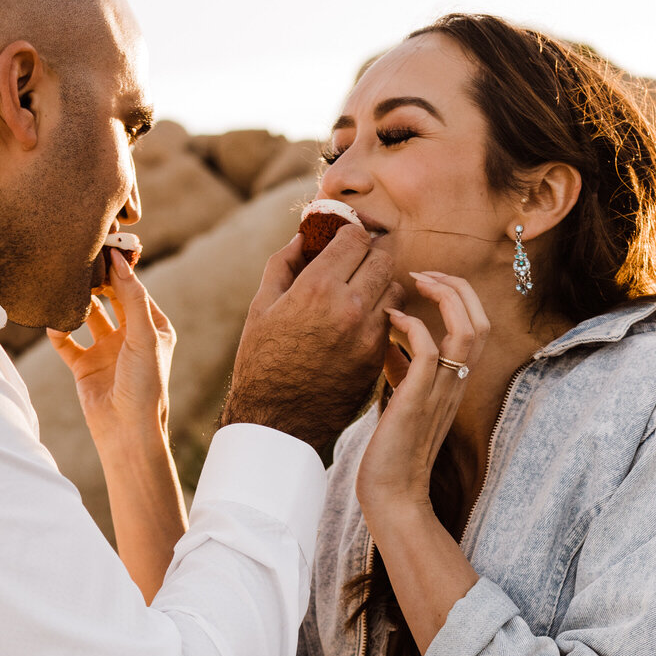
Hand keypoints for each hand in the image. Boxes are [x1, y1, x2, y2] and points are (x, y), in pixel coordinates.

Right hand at [47, 251, 174, 444]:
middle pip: (110, 299)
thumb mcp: (144, 336)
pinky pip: (67, 342)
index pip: (134, 290)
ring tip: (63, 285)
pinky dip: (58, 331)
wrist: (126, 431)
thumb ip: (132, 298)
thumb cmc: (145, 384)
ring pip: (87, 317)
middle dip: (96, 282)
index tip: (102, 247)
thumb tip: (120, 261)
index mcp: (153, 327)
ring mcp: (106, 350)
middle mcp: (130, 337)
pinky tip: (51, 320)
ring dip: (76, 304)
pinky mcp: (84, 366)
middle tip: (78, 260)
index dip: (119, 270)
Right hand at [220, 224, 405, 453]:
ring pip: (395, 288)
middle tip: (353, 266)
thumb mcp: (261, 307)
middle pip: (382, 258)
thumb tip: (303, 237)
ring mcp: (368, 333)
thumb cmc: (261, 360)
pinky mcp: (377, 356)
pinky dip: (381, 314)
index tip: (341, 243)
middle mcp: (349, 306)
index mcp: (317, 287)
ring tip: (359, 295)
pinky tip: (360, 322)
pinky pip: (393, 320)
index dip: (348, 235)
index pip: (356, 237)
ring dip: (380, 285)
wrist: (276, 419)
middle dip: (368, 256)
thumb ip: (283, 264)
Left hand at [356, 272, 491, 512]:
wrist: (392, 494)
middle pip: (481, 321)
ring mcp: (442, 391)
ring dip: (445, 297)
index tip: (428, 280)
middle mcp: (456, 383)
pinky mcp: (419, 400)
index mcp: (456, 381)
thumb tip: (389, 334)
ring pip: (468, 331)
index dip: (459, 295)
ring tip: (417, 282)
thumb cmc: (392, 451)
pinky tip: (392, 318)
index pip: (477, 326)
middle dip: (457, 287)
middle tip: (425, 273)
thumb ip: (401, 366)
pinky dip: (414, 326)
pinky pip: (430, 351)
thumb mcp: (401, 397)